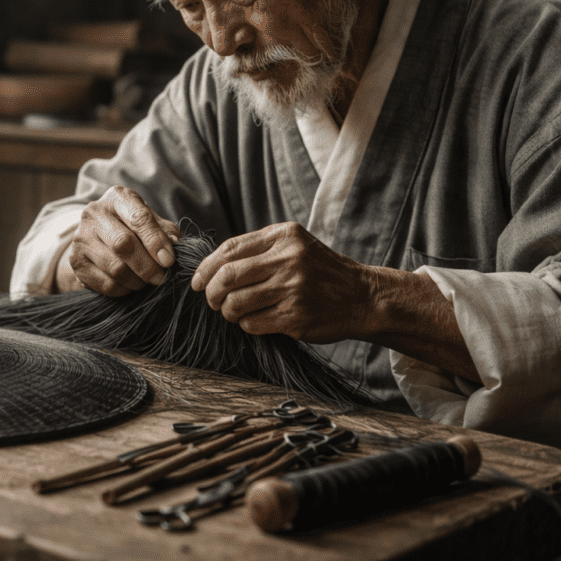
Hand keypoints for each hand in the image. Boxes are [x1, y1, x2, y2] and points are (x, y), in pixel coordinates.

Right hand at [59, 186, 180, 296]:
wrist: (96, 236)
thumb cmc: (131, 226)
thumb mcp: (149, 220)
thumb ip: (165, 230)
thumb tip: (175, 244)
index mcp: (117, 197)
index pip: (139, 218)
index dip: (156, 242)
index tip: (169, 261)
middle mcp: (94, 213)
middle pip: (123, 244)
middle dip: (147, 266)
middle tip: (161, 278)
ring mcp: (81, 237)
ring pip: (115, 267)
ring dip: (137, 281)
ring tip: (146, 281)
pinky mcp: (76, 261)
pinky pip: (105, 283)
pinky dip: (124, 290)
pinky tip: (130, 285)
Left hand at [191, 221, 478, 381]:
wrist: (363, 296)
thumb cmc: (321, 272)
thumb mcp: (295, 246)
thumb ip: (259, 249)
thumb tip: (211, 265)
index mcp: (284, 236)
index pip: (229, 250)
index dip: (206, 267)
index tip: (198, 282)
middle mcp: (289, 258)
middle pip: (227, 276)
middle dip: (211, 292)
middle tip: (212, 301)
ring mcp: (293, 288)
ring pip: (236, 303)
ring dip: (227, 311)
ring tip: (234, 312)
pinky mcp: (296, 316)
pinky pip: (252, 323)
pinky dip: (246, 325)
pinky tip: (256, 321)